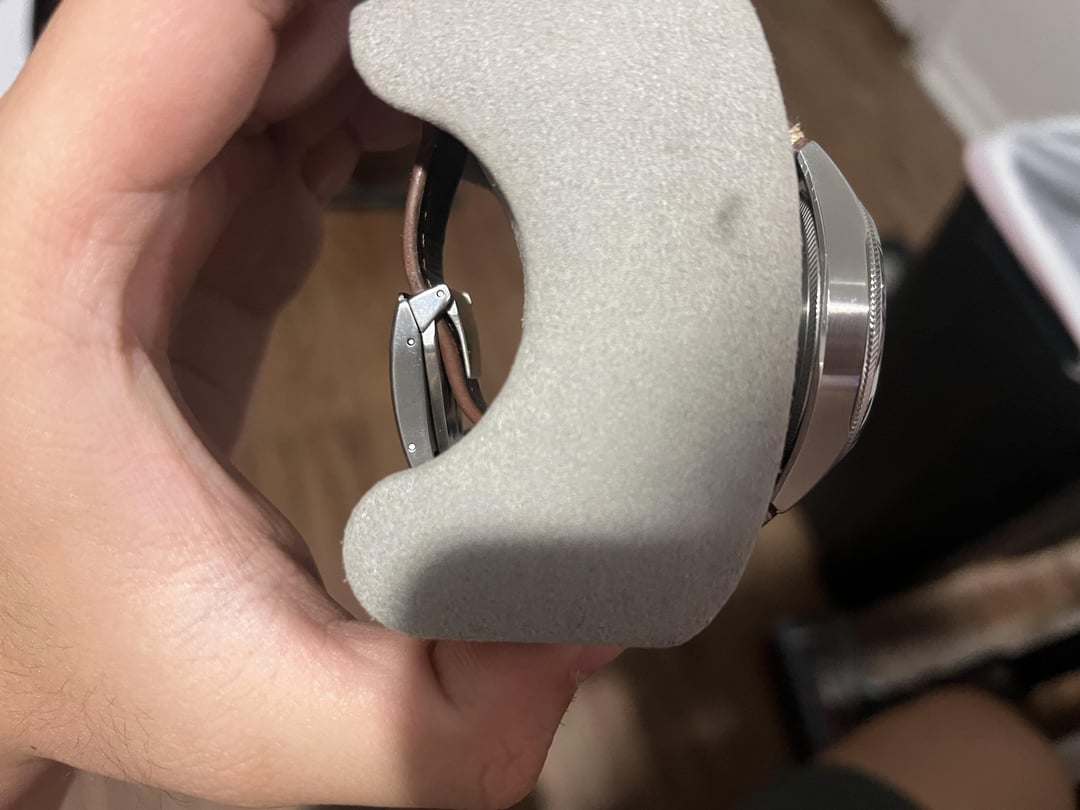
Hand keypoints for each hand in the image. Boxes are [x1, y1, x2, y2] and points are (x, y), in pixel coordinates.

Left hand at [0, 1, 618, 806]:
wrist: (1, 640)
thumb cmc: (70, 653)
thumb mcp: (254, 719)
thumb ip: (429, 723)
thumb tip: (586, 634)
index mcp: (44, 254)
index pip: (177, 14)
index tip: (472, 14)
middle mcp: (73, 186)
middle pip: (245, 1)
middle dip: (401, 8)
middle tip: (538, 48)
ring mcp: (134, 186)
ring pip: (270, 24)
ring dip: (398, 26)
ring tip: (515, 71)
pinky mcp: (191, 210)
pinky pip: (287, 82)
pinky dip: (382, 71)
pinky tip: (455, 112)